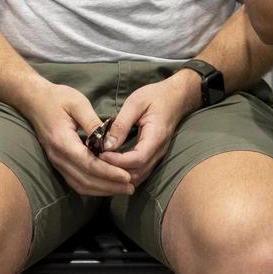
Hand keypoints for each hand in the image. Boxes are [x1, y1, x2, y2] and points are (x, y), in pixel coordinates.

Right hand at [27, 82, 134, 196]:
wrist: (34, 100)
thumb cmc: (57, 98)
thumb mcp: (78, 103)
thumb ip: (93, 123)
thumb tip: (108, 141)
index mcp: (63, 142)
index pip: (88, 164)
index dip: (109, 173)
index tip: (127, 176)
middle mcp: (58, 157)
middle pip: (85, 180)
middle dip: (109, 186)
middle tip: (131, 187)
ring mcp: (56, 162)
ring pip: (79, 185)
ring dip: (102, 189)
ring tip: (122, 188)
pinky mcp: (58, 162)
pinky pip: (75, 181)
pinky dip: (92, 186)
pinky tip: (106, 185)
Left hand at [98, 71, 200, 188]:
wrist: (176, 97)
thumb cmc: (155, 96)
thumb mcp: (135, 103)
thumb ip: (121, 124)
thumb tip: (107, 145)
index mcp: (156, 136)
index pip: (138, 159)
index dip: (118, 162)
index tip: (101, 154)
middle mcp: (159, 151)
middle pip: (137, 173)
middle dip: (115, 171)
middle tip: (97, 161)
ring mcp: (158, 156)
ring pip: (139, 176)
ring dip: (119, 175)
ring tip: (102, 164)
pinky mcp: (154, 156)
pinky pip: (140, 172)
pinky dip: (125, 173)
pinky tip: (112, 166)